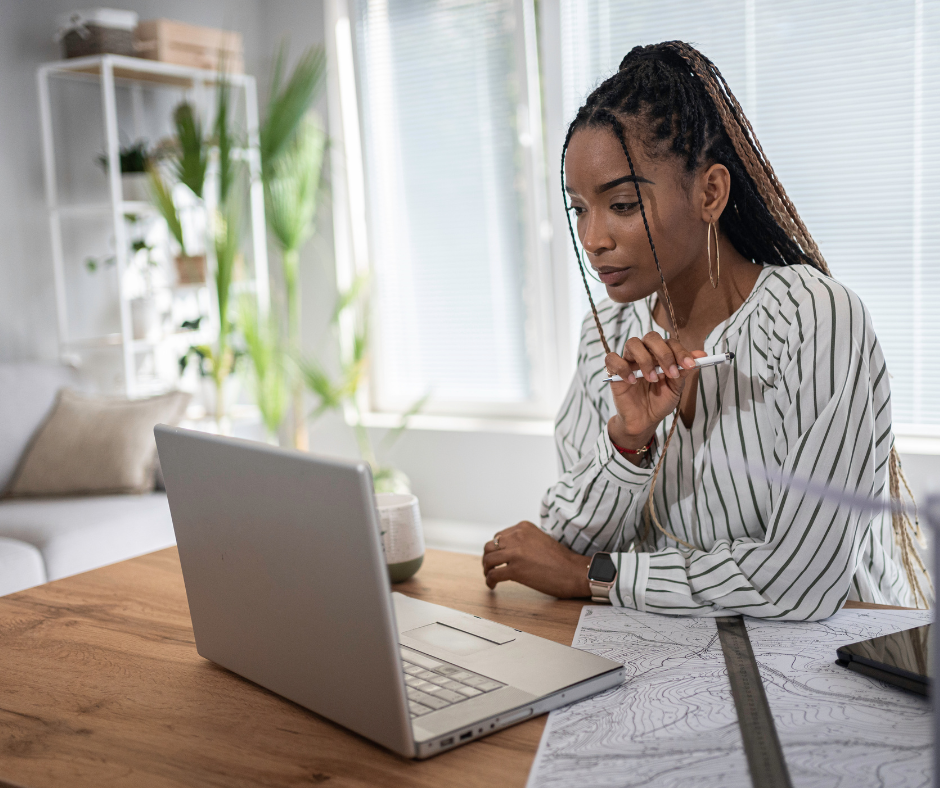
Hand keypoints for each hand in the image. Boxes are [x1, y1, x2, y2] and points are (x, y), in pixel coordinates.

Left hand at [482, 521, 590, 597]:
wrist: (574, 572)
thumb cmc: (561, 560)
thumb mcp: (539, 539)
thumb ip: (523, 541)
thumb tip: (509, 551)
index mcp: (523, 527)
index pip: (499, 536)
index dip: (496, 548)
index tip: (496, 557)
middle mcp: (517, 536)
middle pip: (490, 546)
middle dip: (488, 558)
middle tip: (490, 567)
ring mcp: (515, 553)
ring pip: (488, 559)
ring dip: (486, 569)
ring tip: (489, 576)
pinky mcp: (515, 570)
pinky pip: (493, 574)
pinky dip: (489, 581)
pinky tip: (492, 586)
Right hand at [604, 333, 706, 447]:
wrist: (644, 421)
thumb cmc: (660, 402)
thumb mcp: (675, 388)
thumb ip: (684, 370)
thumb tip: (701, 355)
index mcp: (660, 355)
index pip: (670, 343)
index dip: (680, 352)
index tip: (690, 365)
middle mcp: (645, 354)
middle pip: (651, 337)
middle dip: (663, 353)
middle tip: (671, 372)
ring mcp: (629, 361)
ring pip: (632, 343)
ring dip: (645, 360)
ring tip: (652, 378)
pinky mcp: (614, 372)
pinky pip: (612, 359)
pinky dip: (623, 368)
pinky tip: (632, 381)